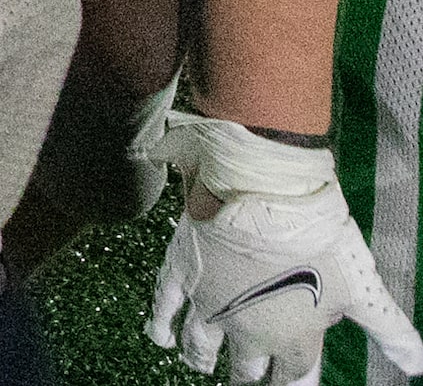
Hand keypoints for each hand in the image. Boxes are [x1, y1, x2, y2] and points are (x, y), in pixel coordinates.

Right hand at [146, 116, 422, 385]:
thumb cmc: (322, 240)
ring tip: (199, 364)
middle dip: (247, 374)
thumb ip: (391, 332)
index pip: (293, 379)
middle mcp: (249, 333)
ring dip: (201, 358)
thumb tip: (421, 366)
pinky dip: (161, 328)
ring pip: (201, 346)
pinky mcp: (183, 276)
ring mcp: (211, 305)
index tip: (285, 383)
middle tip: (245, 376)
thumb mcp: (365, 288)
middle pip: (245, 369)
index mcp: (294, 341)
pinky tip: (160, 338)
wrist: (266, 191)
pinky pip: (164, 309)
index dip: (290, 383)